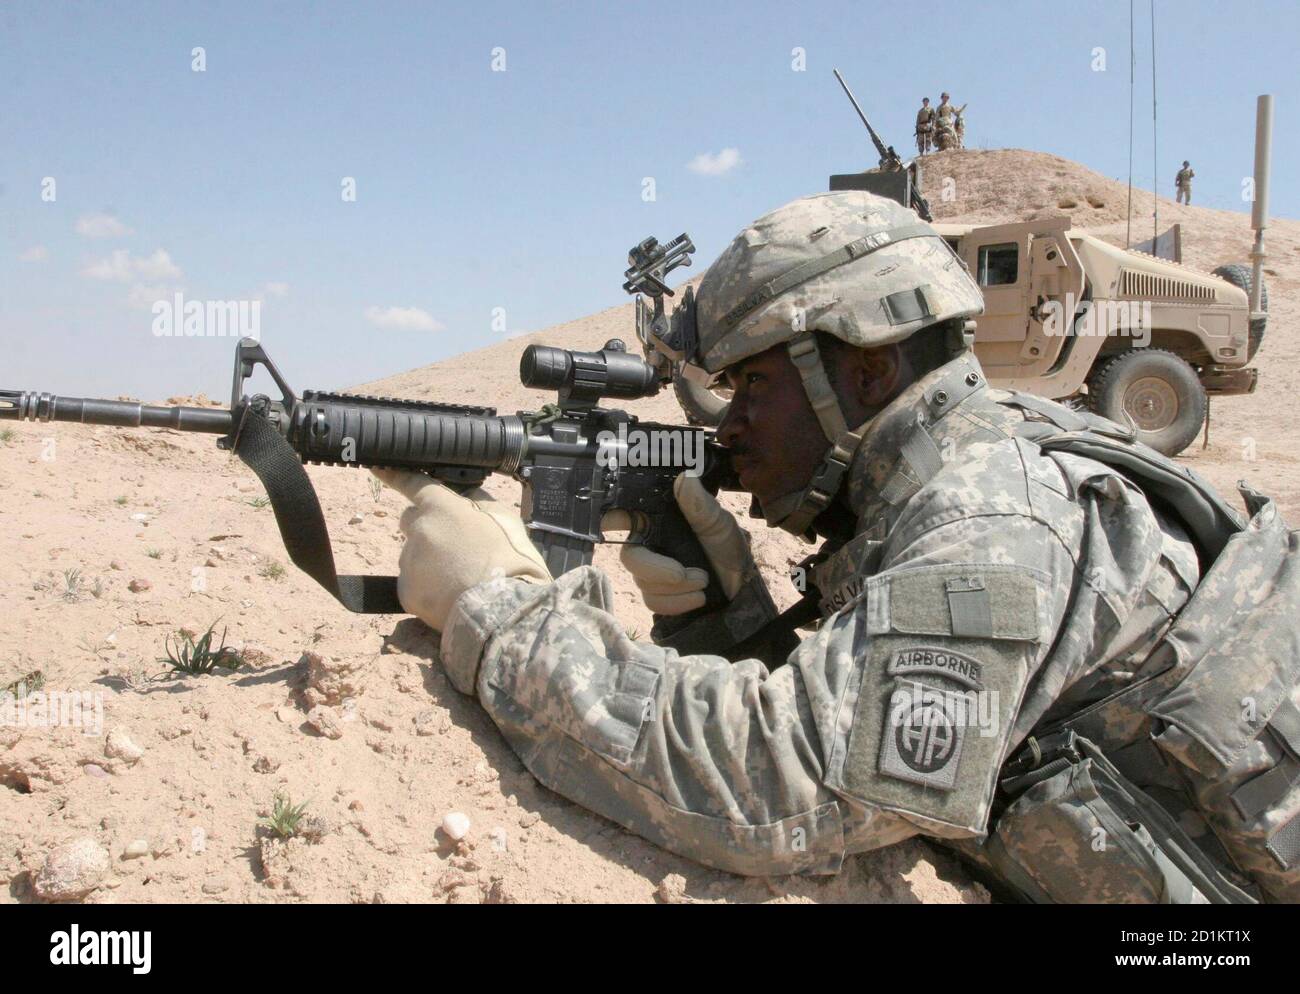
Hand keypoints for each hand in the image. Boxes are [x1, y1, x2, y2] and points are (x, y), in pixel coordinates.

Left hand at [372, 469, 549, 630]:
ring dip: (430, 560)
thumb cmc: (512, 561)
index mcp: (441, 508)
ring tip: (461, 576)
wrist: (504, 612)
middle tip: (455, 545)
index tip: (378, 468)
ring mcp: (409, 563)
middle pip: (410, 521)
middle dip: (427, 527)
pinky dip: (427, 587)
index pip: (413, 484)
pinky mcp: (406, 593)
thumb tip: (465, 495)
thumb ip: (478, 501)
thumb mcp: (505, 518)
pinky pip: (413, 583)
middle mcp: (418, 531)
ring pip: (414, 554)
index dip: (395, 475)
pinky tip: (451, 593)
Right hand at [606, 474, 753, 615]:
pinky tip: (699, 597)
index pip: (623, 515)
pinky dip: (678, 602)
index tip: (606, 522)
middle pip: (630, 557)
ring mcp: (651, 571)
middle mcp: (649, 544)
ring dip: (677, 587)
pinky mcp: (658, 595)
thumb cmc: (727, 546)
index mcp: (658, 521)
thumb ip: (700, 504)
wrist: (742, 585)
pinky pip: (654, 602)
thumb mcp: (719, 523)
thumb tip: (685, 478)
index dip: (609, 518)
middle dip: (655, 568)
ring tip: (704, 581)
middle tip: (680, 573)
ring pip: (644, 583)